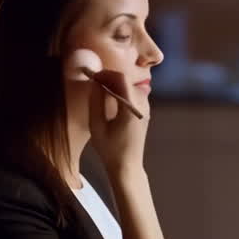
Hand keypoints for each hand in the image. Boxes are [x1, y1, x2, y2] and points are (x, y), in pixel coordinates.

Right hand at [68, 48, 149, 170]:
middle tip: (93, 82)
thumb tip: (95, 83)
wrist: (127, 165)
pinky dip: (120, 91)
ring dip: (114, 84)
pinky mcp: (144, 111)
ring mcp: (145, 108)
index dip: (106, 73)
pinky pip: (132, 94)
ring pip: (129, 86)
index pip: (121, 79)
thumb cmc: (110, 149)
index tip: (92, 76)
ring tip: (99, 90)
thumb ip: (96, 101)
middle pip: (126, 80)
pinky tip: (109, 98)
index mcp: (131, 108)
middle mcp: (142, 105)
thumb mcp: (97, 125)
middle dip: (109, 78)